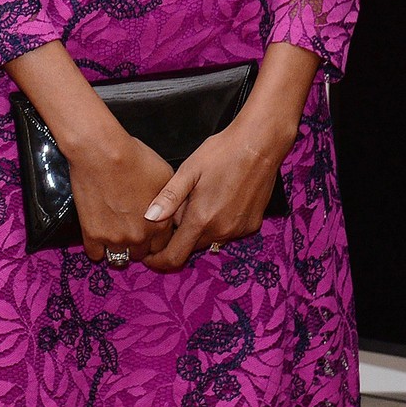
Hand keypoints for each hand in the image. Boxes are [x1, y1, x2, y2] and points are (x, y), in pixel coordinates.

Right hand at [65, 130, 176, 264]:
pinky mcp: (92, 234)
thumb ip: (171, 201)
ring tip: (113, 231)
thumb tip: (171, 210)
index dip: (154, 236)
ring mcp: (115, 238)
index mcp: (160, 225)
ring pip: (120, 257)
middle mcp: (140, 237)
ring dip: (118, 247)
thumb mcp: (166, 176)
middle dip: (138, 243)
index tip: (146, 228)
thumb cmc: (134, 158)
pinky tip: (97, 233)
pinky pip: (95, 254)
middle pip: (142, 254)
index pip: (163, 246)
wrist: (101, 151)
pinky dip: (97, 247)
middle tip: (128, 227)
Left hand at [142, 41, 316, 271]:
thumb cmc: (220, 154)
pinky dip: (215, 224)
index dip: (158, 260)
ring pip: (209, 240)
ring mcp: (239, 230)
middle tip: (169, 214)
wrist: (259, 146)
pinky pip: (226, 232)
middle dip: (176, 239)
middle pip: (191, 247)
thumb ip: (169, 198)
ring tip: (193, 201)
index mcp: (201, 219)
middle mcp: (222, 231)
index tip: (147, 255)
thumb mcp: (188, 171)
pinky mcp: (252, 225)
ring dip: (196, 230)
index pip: (175, 256)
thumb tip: (148, 218)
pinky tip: (214, 200)